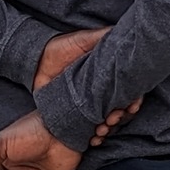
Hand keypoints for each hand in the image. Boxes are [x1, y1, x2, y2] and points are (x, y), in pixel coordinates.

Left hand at [33, 25, 142, 142]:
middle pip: (121, 106)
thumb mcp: (82, 40)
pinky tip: (94, 138)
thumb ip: (102, 37)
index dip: (134, 98)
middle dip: (122, 115)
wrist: (36, 60)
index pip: (129, 89)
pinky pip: (90, 127)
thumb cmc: (61, 47)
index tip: (132, 105)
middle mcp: (102, 88)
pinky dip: (96, 135)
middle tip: (113, 119)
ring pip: (108, 119)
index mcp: (108, 73)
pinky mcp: (77, 112)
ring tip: (102, 130)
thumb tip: (122, 31)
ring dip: (110, 127)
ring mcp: (90, 102)